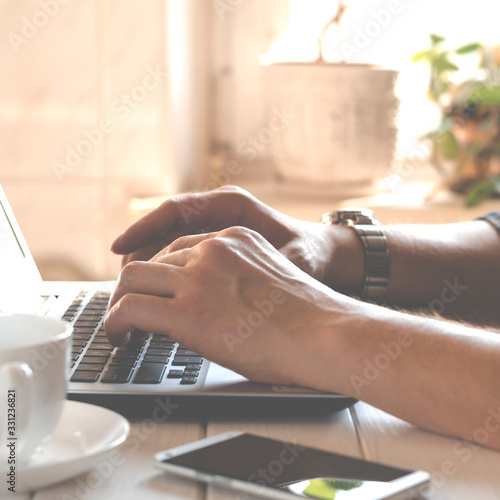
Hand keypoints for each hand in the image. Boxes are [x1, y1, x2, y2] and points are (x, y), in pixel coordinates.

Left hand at [104, 226, 348, 387]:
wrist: (325, 333)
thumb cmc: (308, 318)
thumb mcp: (271, 279)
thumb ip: (239, 277)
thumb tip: (218, 302)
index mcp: (235, 238)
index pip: (180, 247)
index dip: (163, 271)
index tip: (157, 290)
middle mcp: (213, 249)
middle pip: (153, 259)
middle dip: (139, 285)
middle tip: (133, 309)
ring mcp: (198, 276)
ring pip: (132, 278)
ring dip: (121, 302)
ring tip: (122, 325)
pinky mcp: (187, 310)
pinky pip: (129, 307)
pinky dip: (115, 322)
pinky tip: (121, 337)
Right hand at [111, 185, 362, 288]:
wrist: (319, 255)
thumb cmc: (307, 253)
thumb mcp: (292, 258)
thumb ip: (265, 265)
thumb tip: (237, 282)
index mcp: (232, 205)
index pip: (177, 210)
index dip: (143, 228)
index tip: (118, 248)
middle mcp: (219, 213)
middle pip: (166, 226)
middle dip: (140, 250)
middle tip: (121, 280)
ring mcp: (216, 228)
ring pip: (169, 240)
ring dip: (148, 262)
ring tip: (130, 289)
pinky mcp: (215, 245)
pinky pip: (180, 253)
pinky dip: (165, 270)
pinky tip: (155, 291)